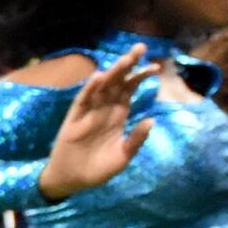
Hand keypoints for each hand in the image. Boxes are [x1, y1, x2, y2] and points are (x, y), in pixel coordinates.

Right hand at [36, 48, 151, 201]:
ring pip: (102, 87)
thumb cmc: (98, 169)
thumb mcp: (123, 156)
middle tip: (140, 47)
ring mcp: (89, 112)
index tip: (155, 67)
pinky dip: (90, 89)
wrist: (73, 180)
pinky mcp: (74, 119)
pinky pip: (83, 100)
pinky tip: (98, 77)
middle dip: (129, 64)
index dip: (141, 77)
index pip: (130, 89)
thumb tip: (151, 120)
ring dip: (113, 72)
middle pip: (118, 81)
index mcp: (118, 115)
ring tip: (125, 59)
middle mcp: (105, 108)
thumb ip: (135, 140)